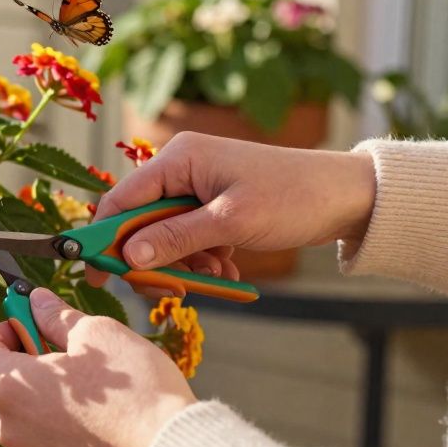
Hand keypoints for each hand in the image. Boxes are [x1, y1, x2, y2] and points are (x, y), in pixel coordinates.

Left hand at [0, 288, 194, 446]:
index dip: (2, 332)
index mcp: (12, 388)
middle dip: (24, 367)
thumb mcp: (97, 334)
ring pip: (26, 424)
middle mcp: (12, 430)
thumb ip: (57, 316)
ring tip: (87, 391)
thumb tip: (37, 301)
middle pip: (2, 390)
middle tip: (61, 352)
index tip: (26, 323)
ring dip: (44, 403)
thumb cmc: (135, 391)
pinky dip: (63, 435)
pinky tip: (98, 425)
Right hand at [88, 131, 376, 286]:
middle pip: (141, 220)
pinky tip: (225, 270)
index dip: (105, 236)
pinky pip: (190, 235)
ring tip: (215, 276)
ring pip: (166, 233)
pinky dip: (201, 257)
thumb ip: (174, 239)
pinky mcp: (214, 202)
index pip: (122, 199)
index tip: (97, 273)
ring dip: (183, 262)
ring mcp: (198, 185)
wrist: (350, 195)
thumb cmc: (293, 198)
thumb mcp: (230, 223)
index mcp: (179, 158)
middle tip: (171, 288)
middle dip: (154, 257)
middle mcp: (182, 167)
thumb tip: (128, 257)